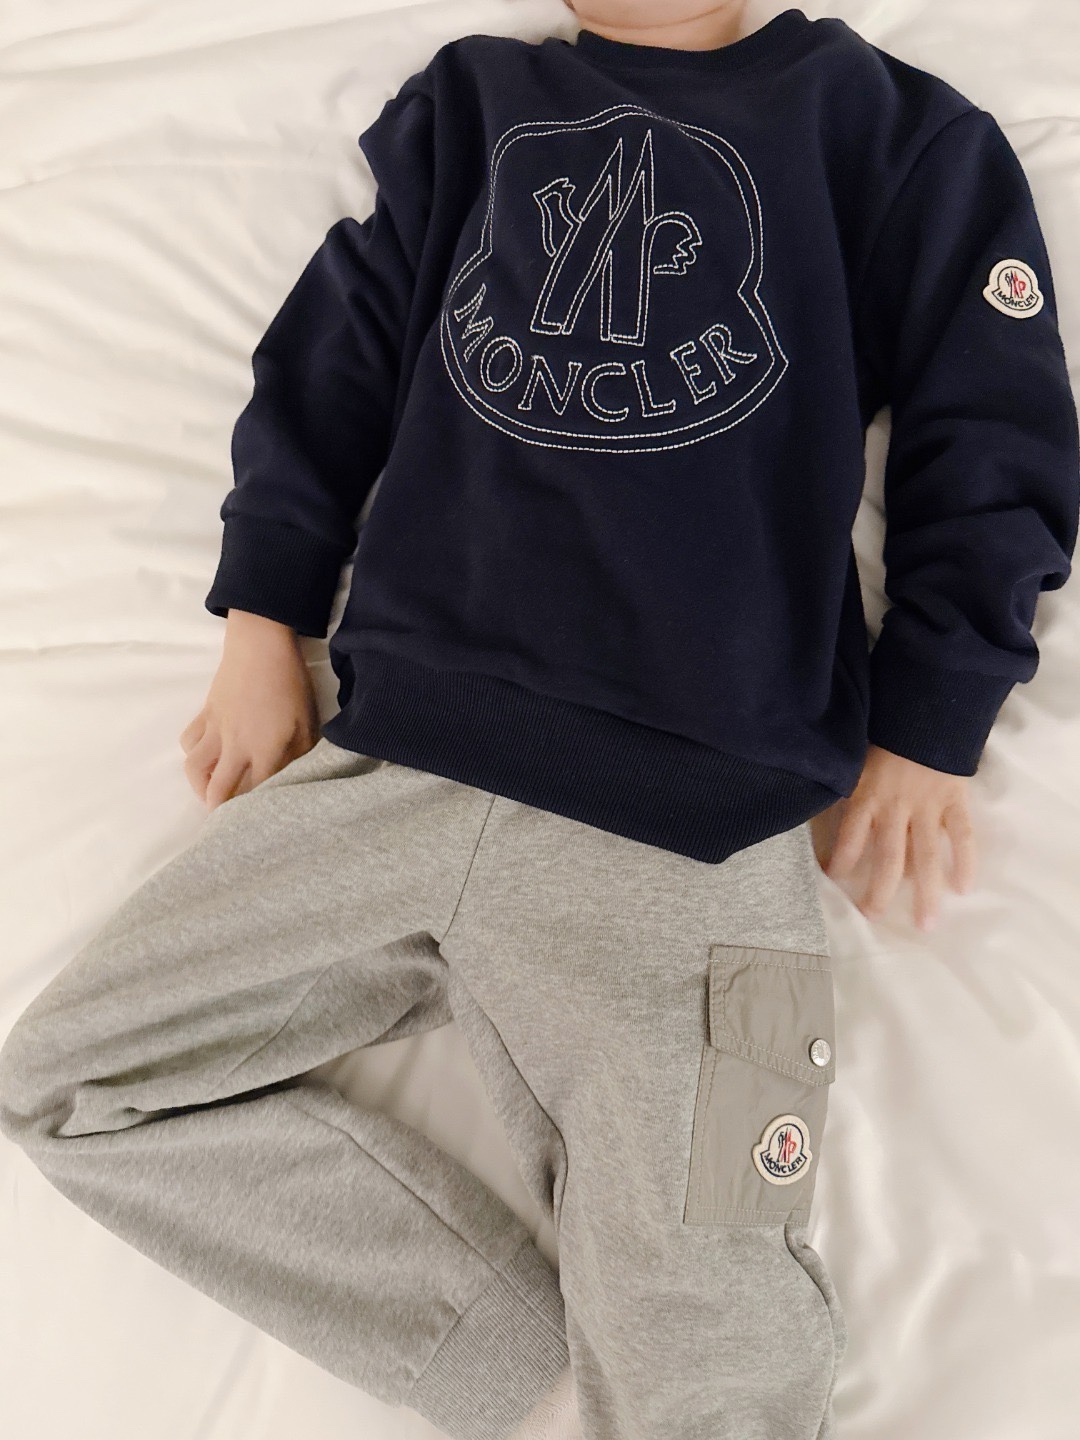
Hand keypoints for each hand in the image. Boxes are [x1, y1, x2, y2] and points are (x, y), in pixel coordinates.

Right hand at [179, 610, 320, 809]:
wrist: (261, 646)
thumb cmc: (291, 685)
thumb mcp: (307, 723)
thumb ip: (301, 756)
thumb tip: (293, 776)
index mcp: (264, 752)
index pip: (254, 793)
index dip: (254, 810)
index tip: (258, 819)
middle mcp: (235, 747)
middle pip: (216, 790)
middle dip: (218, 810)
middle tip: (226, 818)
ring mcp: (216, 730)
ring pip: (194, 769)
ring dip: (200, 786)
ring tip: (211, 791)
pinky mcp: (204, 714)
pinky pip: (189, 741)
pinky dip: (193, 753)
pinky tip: (206, 755)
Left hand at [810, 744, 976, 930]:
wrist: (924, 707)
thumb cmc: (884, 731)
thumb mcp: (856, 757)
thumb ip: (847, 783)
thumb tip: (830, 804)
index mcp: (866, 796)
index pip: (848, 837)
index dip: (840, 860)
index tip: (833, 880)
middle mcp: (895, 808)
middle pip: (886, 859)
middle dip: (880, 892)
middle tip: (875, 917)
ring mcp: (927, 806)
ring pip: (924, 856)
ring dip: (926, 891)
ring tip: (927, 922)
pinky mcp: (954, 800)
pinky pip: (961, 835)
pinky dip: (964, 860)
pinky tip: (963, 886)